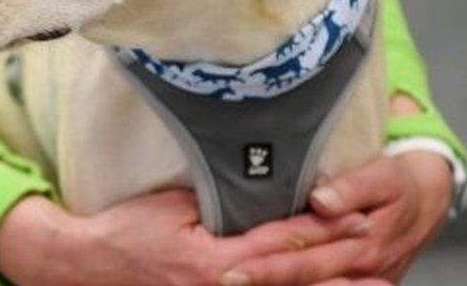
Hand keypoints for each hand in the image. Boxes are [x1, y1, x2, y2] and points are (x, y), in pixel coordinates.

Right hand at [0, 190, 369, 285]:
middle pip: (291, 278)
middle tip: (378, 253)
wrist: (88, 265)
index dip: (322, 230)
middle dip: (338, 265)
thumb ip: (217, 203)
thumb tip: (255, 191)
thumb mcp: (171, 206)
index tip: (357, 219)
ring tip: (368, 285)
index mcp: (213, 260)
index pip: (280, 242)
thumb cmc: (125, 229)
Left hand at [220, 151, 452, 284]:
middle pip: (301, 272)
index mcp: (361, 238)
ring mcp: (361, 281)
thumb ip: (351, 187)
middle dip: (262, 277)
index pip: (302, 245)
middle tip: (225, 279)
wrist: (429, 203)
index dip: (266, 254)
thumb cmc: (400, 185)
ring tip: (240, 285)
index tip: (233, 261)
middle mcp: (358, 265)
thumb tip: (321, 200)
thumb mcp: (384, 177)